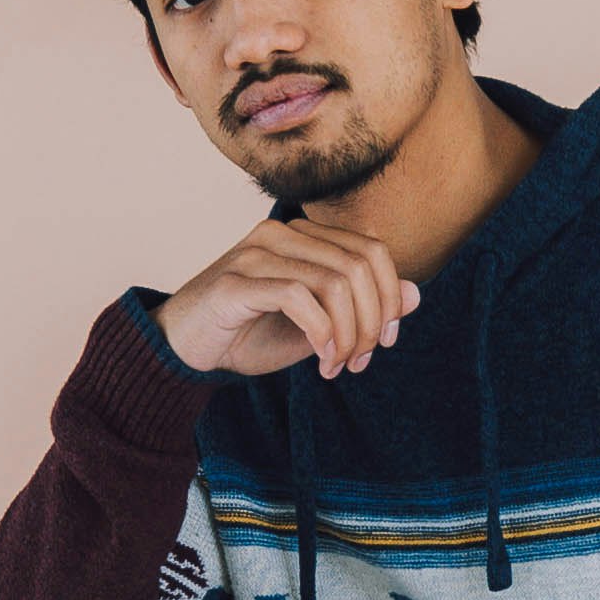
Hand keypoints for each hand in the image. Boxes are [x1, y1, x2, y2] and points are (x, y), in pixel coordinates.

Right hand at [155, 206, 419, 382]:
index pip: (372, 251)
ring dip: (348, 334)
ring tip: (338, 365)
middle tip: (360, 360)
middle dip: (372, 321)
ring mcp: (256, 253)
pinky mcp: (235, 283)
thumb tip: (415, 294)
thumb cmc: (249, 333)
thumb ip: (362, 307)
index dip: (390, 297)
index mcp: (304, 235)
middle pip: (359, 266)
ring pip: (334, 282)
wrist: (184, 348)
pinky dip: (322, 334)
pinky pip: (299, 298)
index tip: (385, 341)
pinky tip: (321, 359)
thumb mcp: (319, 324)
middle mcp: (281, 234)